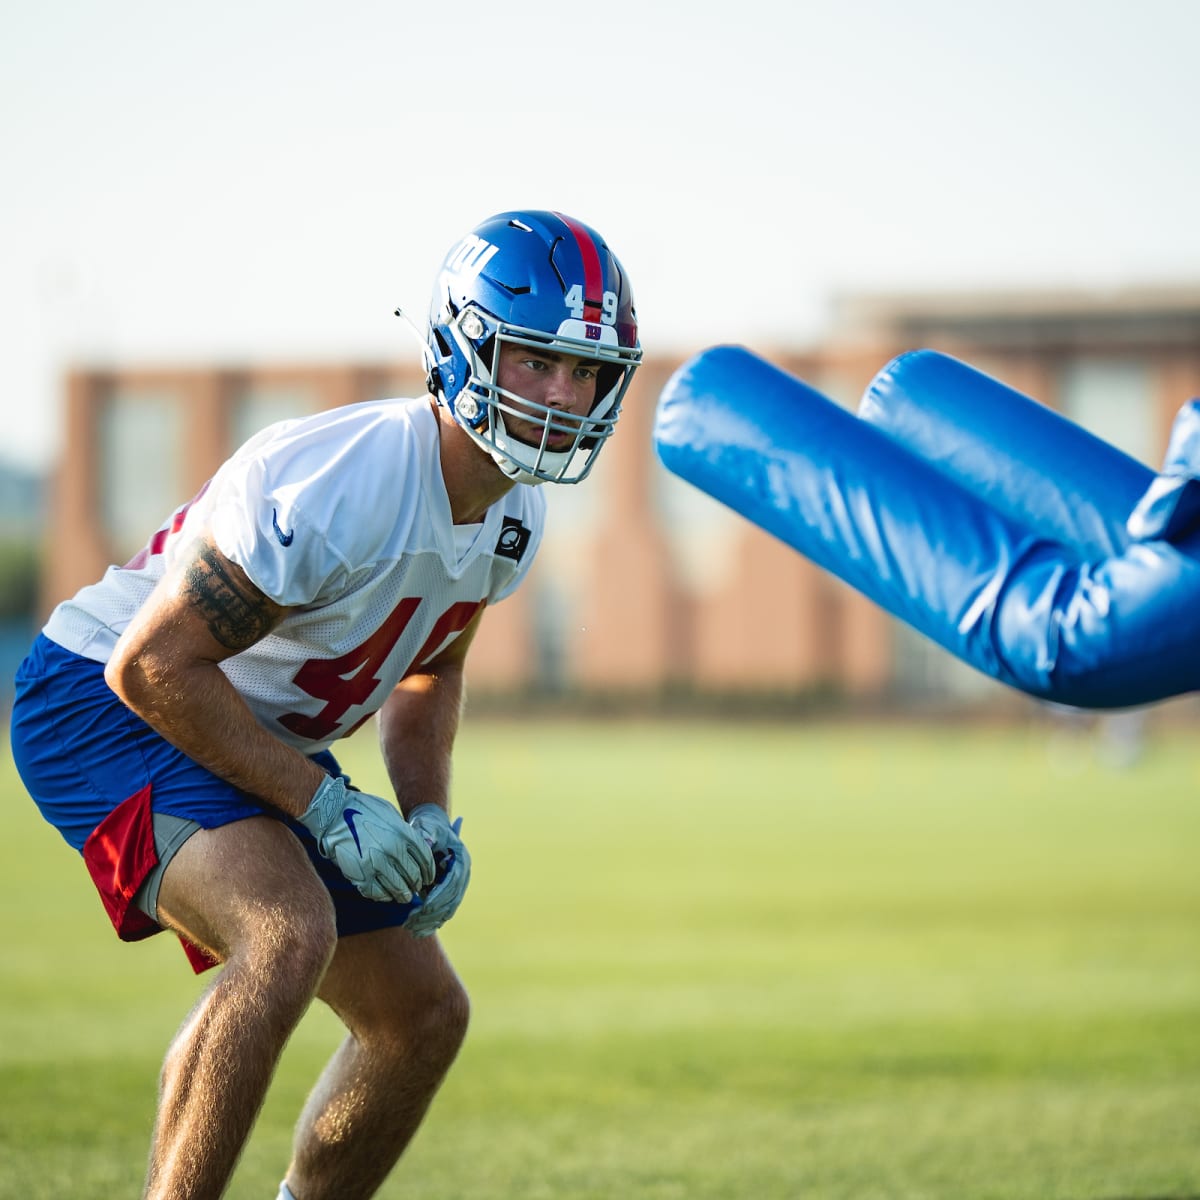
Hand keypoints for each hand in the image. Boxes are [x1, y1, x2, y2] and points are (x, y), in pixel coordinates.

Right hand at [299, 776, 435, 903]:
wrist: (332, 813)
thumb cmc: (363, 810)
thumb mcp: (391, 814)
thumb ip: (406, 832)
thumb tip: (420, 848)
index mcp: (403, 833)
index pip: (425, 859)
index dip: (429, 871)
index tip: (429, 877)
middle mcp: (392, 850)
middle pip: (413, 875)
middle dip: (417, 884)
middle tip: (417, 887)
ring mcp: (376, 864)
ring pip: (398, 888)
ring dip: (403, 894)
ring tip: (404, 896)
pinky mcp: (359, 875)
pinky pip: (377, 893)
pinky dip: (384, 896)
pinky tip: (386, 895)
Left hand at [403, 805, 471, 936]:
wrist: (430, 830)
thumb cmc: (427, 827)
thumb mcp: (426, 825)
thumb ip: (426, 833)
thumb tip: (427, 843)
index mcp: (461, 859)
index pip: (454, 881)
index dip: (440, 895)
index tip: (424, 906)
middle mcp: (462, 875)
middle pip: (452, 899)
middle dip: (432, 913)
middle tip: (412, 921)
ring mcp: (456, 886)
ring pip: (447, 910)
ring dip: (430, 922)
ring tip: (410, 928)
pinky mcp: (447, 894)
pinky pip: (442, 913)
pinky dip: (431, 924)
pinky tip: (416, 932)